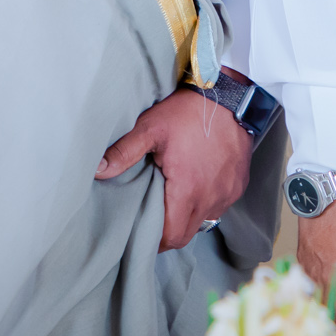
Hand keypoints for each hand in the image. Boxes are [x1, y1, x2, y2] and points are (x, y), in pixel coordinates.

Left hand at [96, 89, 250, 250]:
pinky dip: (206, 201)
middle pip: (187, 234)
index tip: (143, 231)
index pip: (172, 237)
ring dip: (188, 216)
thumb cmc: (188, 112)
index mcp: (188, 190)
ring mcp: (228, 192)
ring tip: (174, 197)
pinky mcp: (238, 185)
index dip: (155, 240)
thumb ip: (123, 152)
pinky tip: (196, 183)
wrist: (229, 95)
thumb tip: (97, 170)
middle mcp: (211, 198)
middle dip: (169, 232)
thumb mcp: (151, 128)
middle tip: (154, 218)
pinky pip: (220, 204)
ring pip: (204, 220)